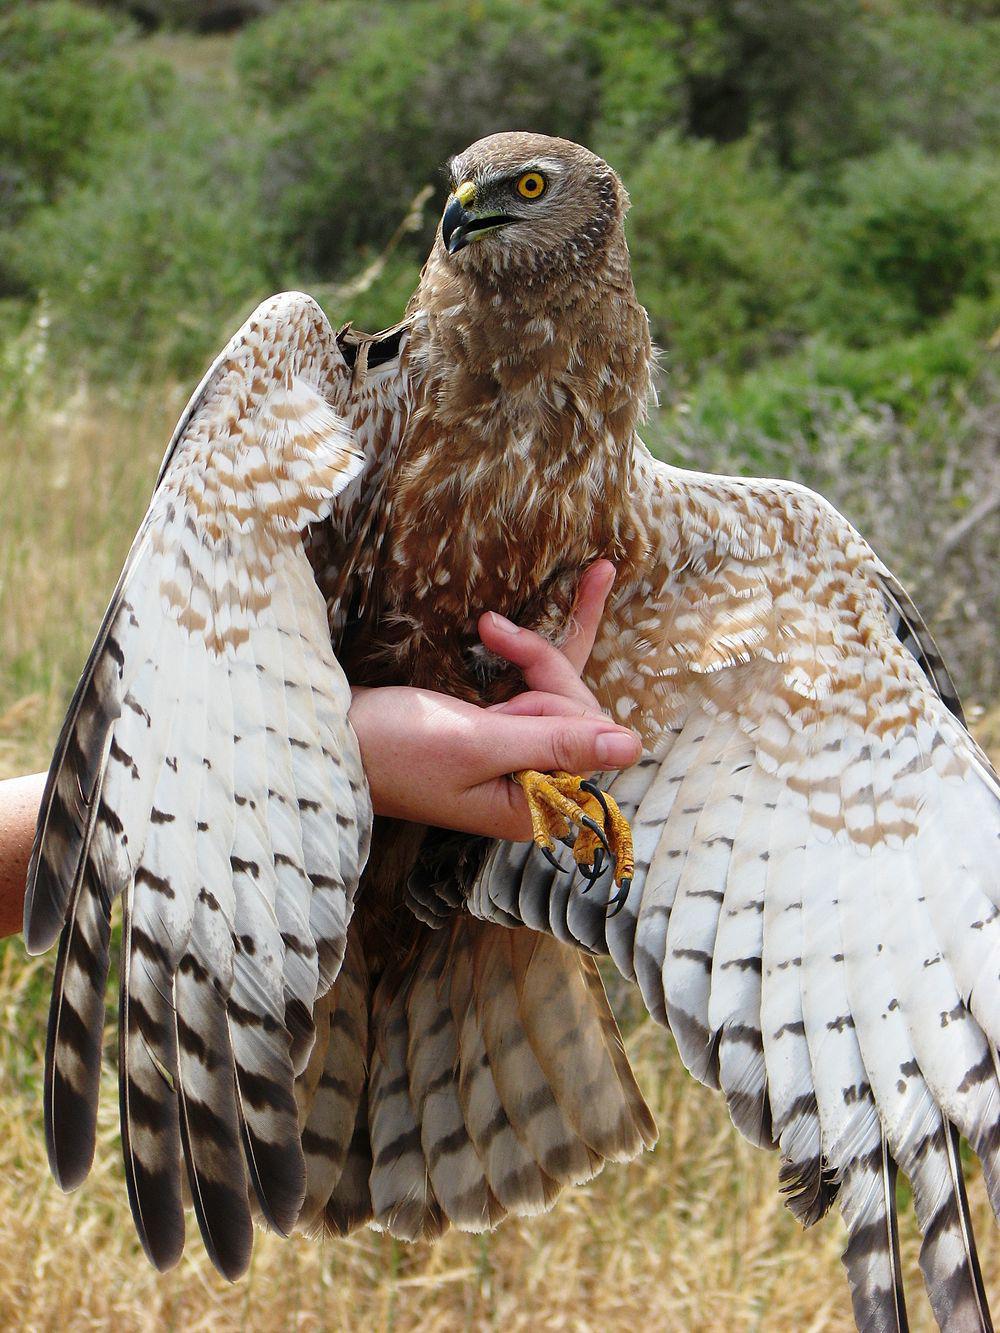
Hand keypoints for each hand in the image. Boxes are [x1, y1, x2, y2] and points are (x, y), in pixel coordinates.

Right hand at [348, 561, 640, 841]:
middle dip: (542, 668)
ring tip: (486, 630)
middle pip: (576, 714)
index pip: (587, 738)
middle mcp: (530, 787)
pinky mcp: (492, 737)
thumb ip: (557, 742)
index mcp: (532, 806)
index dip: (558, 689)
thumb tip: (633, 746)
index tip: (505, 641)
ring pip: (553, 696)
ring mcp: (512, 761)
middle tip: (492, 631)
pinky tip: (506, 629)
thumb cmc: (393, 748)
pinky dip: (527, 659)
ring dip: (529, 659)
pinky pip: (530, 694)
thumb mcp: (478, 743)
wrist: (327, 738)